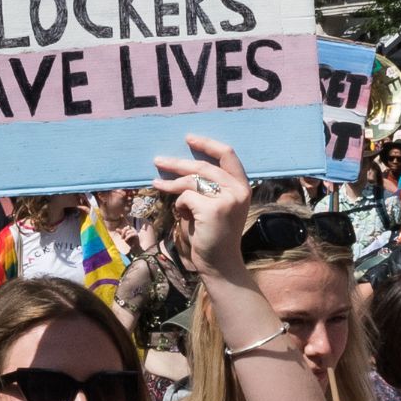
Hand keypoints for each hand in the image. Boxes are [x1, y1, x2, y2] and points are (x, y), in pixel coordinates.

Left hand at [150, 136, 251, 278]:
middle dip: (177, 162)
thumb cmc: (212, 234)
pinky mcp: (214, 209)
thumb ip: (207, 186)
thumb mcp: (214, 205)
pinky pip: (185, 197)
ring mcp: (228, 198)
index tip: (189, 138)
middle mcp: (239, 190)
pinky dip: (179, 205)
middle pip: (203, 166)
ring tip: (157, 184)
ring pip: (191, 180)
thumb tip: (181, 165)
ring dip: (171, 183)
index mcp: (242, 186)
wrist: (219, 263)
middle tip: (158, 160)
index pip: (227, 154)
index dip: (207, 143)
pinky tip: (183, 215)